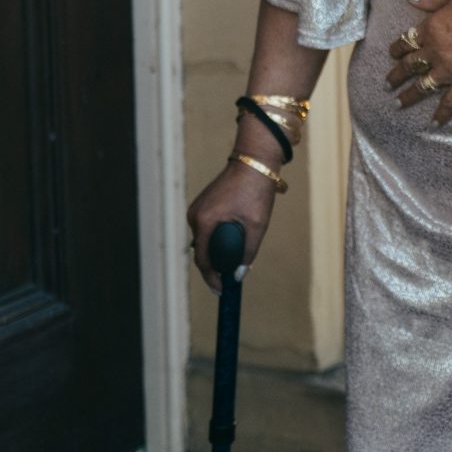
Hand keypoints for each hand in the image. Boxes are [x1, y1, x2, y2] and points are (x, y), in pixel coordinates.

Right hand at [184, 159, 278, 291]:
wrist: (253, 162)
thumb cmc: (256, 191)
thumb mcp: (257, 225)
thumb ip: (248, 252)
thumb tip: (238, 274)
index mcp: (204, 221)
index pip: (202, 259)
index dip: (211, 277)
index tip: (221, 290)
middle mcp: (195, 216)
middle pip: (201, 251)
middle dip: (214, 266)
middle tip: (229, 279)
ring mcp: (196, 209)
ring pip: (203, 240)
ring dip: (216, 251)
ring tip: (232, 262)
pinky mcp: (202, 204)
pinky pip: (206, 228)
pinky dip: (215, 238)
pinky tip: (230, 243)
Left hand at [384, 0, 451, 122]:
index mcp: (431, 29)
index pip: (407, 40)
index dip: (397, 48)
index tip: (392, 53)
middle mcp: (435, 51)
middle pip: (409, 65)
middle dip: (395, 75)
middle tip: (387, 83)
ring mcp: (448, 69)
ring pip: (422, 85)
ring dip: (408, 96)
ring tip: (397, 103)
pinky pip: (449, 101)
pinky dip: (441, 113)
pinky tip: (434, 123)